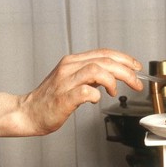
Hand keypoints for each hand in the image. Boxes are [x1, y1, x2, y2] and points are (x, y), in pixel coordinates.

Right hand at [16, 48, 143, 134]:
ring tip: (115, 91)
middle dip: (126, 71)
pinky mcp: (63, 98)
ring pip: (96, 70)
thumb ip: (91, 76)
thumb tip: (112, 75)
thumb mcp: (73, 80)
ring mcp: (65, 82)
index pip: (104, 53)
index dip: (124, 58)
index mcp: (73, 61)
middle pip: (104, 61)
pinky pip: (85, 92)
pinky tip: (97, 99)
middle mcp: (69, 68)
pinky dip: (96, 95)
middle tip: (136, 82)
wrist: (29, 113)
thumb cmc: (51, 100)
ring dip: (112, 80)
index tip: (136, 67)